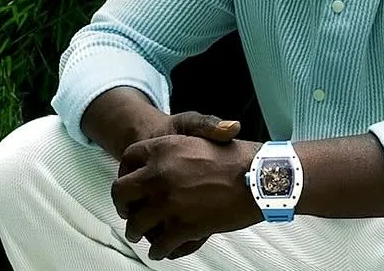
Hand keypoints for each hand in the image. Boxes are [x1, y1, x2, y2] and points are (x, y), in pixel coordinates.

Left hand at [112, 134, 262, 260]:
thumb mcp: (207, 133)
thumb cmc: (239, 156)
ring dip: (137, 231)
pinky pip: (159, 244)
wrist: (262, 177)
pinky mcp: (183, 226)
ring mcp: (169, 202)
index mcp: (164, 148)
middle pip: (121, 193)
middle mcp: (159, 174)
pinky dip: (158, 250)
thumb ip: (182, 141)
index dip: (126, 172)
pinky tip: (161, 250)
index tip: (130, 183)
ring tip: (141, 234)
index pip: (128, 159)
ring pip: (136, 223)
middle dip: (123, 205)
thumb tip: (165, 154)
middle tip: (128, 212)